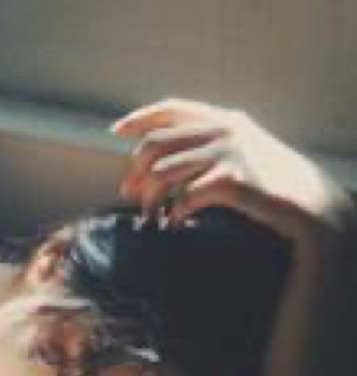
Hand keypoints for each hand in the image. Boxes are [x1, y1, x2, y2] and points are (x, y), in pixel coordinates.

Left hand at [111, 98, 354, 243]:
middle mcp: (222, 129)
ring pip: (164, 172)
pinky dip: (174, 213)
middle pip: (156, 145)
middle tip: (128, 194)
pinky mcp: (232, 179)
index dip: (140, 118)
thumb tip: (154, 165)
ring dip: (150, 199)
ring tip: (148, 218)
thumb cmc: (263, 180)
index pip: (171, 109)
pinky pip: (186, 195)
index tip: (115, 132)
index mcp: (221, 118)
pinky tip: (174, 224)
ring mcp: (228, 152)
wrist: (301, 200)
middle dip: (135, 171)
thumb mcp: (236, 151)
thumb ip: (203, 147)